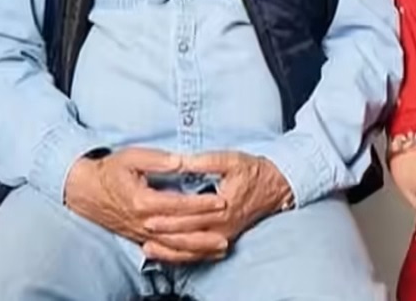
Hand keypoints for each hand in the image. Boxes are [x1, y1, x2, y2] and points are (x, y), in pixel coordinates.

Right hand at [63, 147, 230, 263]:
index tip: (221, 200)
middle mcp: (144, 222)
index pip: (179, 205)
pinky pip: (167, 251)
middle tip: (230, 221)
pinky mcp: (141, 238)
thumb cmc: (109, 171)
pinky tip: (200, 254)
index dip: (202, 203)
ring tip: (223, 245)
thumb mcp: (131, 157)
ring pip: (176, 246)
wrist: (85, 192)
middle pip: (181, 228)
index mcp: (144, 201)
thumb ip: (157, 159)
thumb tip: (181, 161)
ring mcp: (142, 234)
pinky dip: (185, 255)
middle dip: (207, 225)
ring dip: (200, 246)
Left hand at [142, 151, 293, 258]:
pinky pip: (200, 254)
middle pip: (186, 236)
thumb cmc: (253, 171)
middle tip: (140, 229)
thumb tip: (180, 161)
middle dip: (162, 234)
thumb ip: (204, 161)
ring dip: (169, 250)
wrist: (276, 187)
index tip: (146, 214)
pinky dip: (182, 256)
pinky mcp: (224, 239)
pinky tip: (167, 254)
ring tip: (147, 247)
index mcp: (222, 207)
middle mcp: (222, 227)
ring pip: (192, 249)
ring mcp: (223, 236)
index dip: (167, 216)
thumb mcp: (230, 159)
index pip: (188, 216)